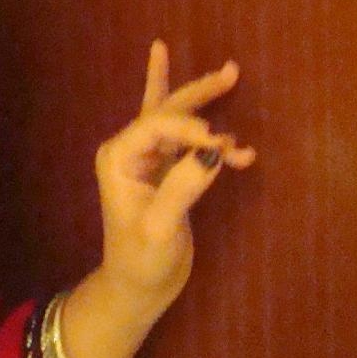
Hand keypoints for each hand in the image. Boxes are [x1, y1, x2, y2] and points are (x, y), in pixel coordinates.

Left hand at [92, 40, 255, 308]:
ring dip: (205, 103)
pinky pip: (187, 143)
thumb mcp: (160, 226)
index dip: (191, 128)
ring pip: (177, 120)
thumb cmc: (141, 259)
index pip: (156, 125)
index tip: (223, 145)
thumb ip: (182, 187)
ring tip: (231, 74)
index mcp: (118, 157)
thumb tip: (214, 152)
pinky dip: (212, 141)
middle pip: (166, 109)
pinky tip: (237, 142)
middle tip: (230, 70)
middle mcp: (130, 151)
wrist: (138, 287)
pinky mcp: (166, 172)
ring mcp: (148, 160)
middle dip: (197, 90)